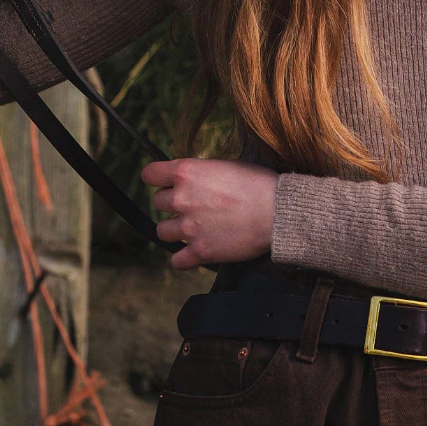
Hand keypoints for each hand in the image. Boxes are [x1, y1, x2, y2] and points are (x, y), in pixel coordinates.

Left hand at [143, 157, 277, 270]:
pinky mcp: (199, 251)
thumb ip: (202, 174)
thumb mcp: (226, 165)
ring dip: (175, 229)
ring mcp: (188, 227)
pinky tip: (194, 252)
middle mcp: (181, 198)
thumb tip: (196, 180)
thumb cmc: (258, 183)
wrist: (276, 212)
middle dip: (172, 203)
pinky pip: (176, 260)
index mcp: (187, 172)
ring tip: (192, 228)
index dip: (157, 178)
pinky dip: (183, 258)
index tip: (165, 182)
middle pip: (158, 202)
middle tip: (191, 205)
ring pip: (162, 231)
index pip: (150, 174)